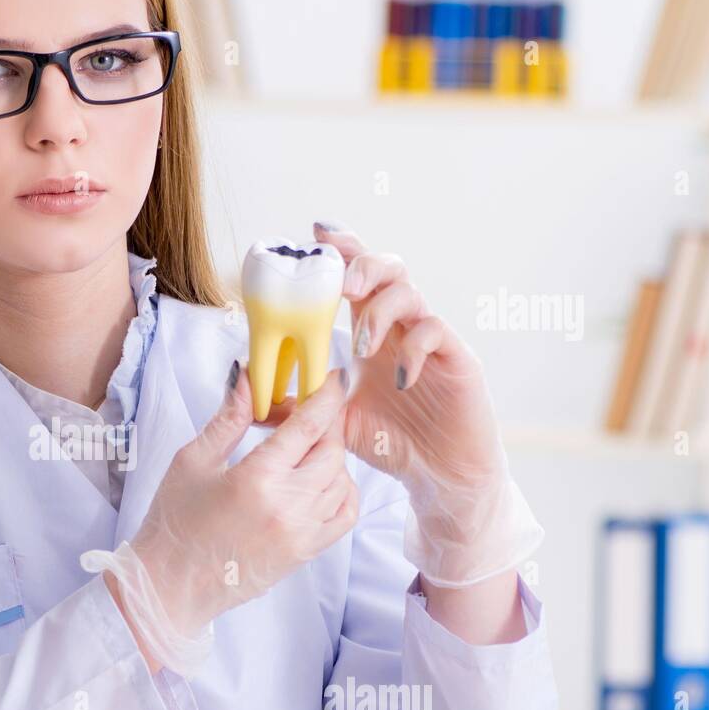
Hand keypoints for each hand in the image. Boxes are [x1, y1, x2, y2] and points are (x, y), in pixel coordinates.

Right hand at [129, 364, 357, 639]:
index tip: (332, 379)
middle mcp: (288, 506)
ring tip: (301, 449)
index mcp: (257, 478)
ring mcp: (302, 533)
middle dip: (324, 424)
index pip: (309, 426)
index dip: (326, 396)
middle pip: (332, 449)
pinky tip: (318, 481)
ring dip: (330, 456)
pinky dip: (342, 490)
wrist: (171, 586)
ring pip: (342, 479)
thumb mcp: (192, 461)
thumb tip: (247, 377)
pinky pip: (345, 514)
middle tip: (301, 415)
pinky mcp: (306, 552)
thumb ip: (229, 419)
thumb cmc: (174, 523)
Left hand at [314, 221, 542, 586]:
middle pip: (388, 269)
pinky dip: (412, 348)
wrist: (437, 476)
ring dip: (380, 310)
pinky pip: (435, 333)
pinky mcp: (458, 361)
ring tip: (360, 344)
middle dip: (362, 265)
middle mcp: (400, 328)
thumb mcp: (334, 421)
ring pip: (411, 293)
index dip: (342, 250)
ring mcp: (430, 341)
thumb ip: (300, 403)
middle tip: (342, 284)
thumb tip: (251, 396)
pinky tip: (398, 378)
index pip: (357, 280)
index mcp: (371, 333)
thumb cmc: (390, 442)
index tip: (317, 233)